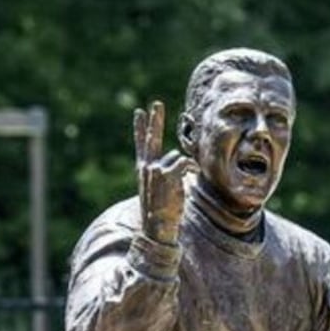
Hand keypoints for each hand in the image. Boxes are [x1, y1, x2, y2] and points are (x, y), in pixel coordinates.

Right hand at [133, 101, 194, 243]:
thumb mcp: (158, 189)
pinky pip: (184, 162)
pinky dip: (190, 168)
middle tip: (156, 104)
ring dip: (182, 168)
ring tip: (178, 186)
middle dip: (155, 120)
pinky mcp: (167, 174)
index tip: (139, 112)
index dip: (140, 127)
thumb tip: (177, 159)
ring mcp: (156, 169)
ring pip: (175, 157)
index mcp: (143, 169)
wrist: (157, 226)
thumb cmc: (160, 211)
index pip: (140, 144)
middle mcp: (146, 167)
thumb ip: (163, 172)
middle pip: (151, 138)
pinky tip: (190, 177)